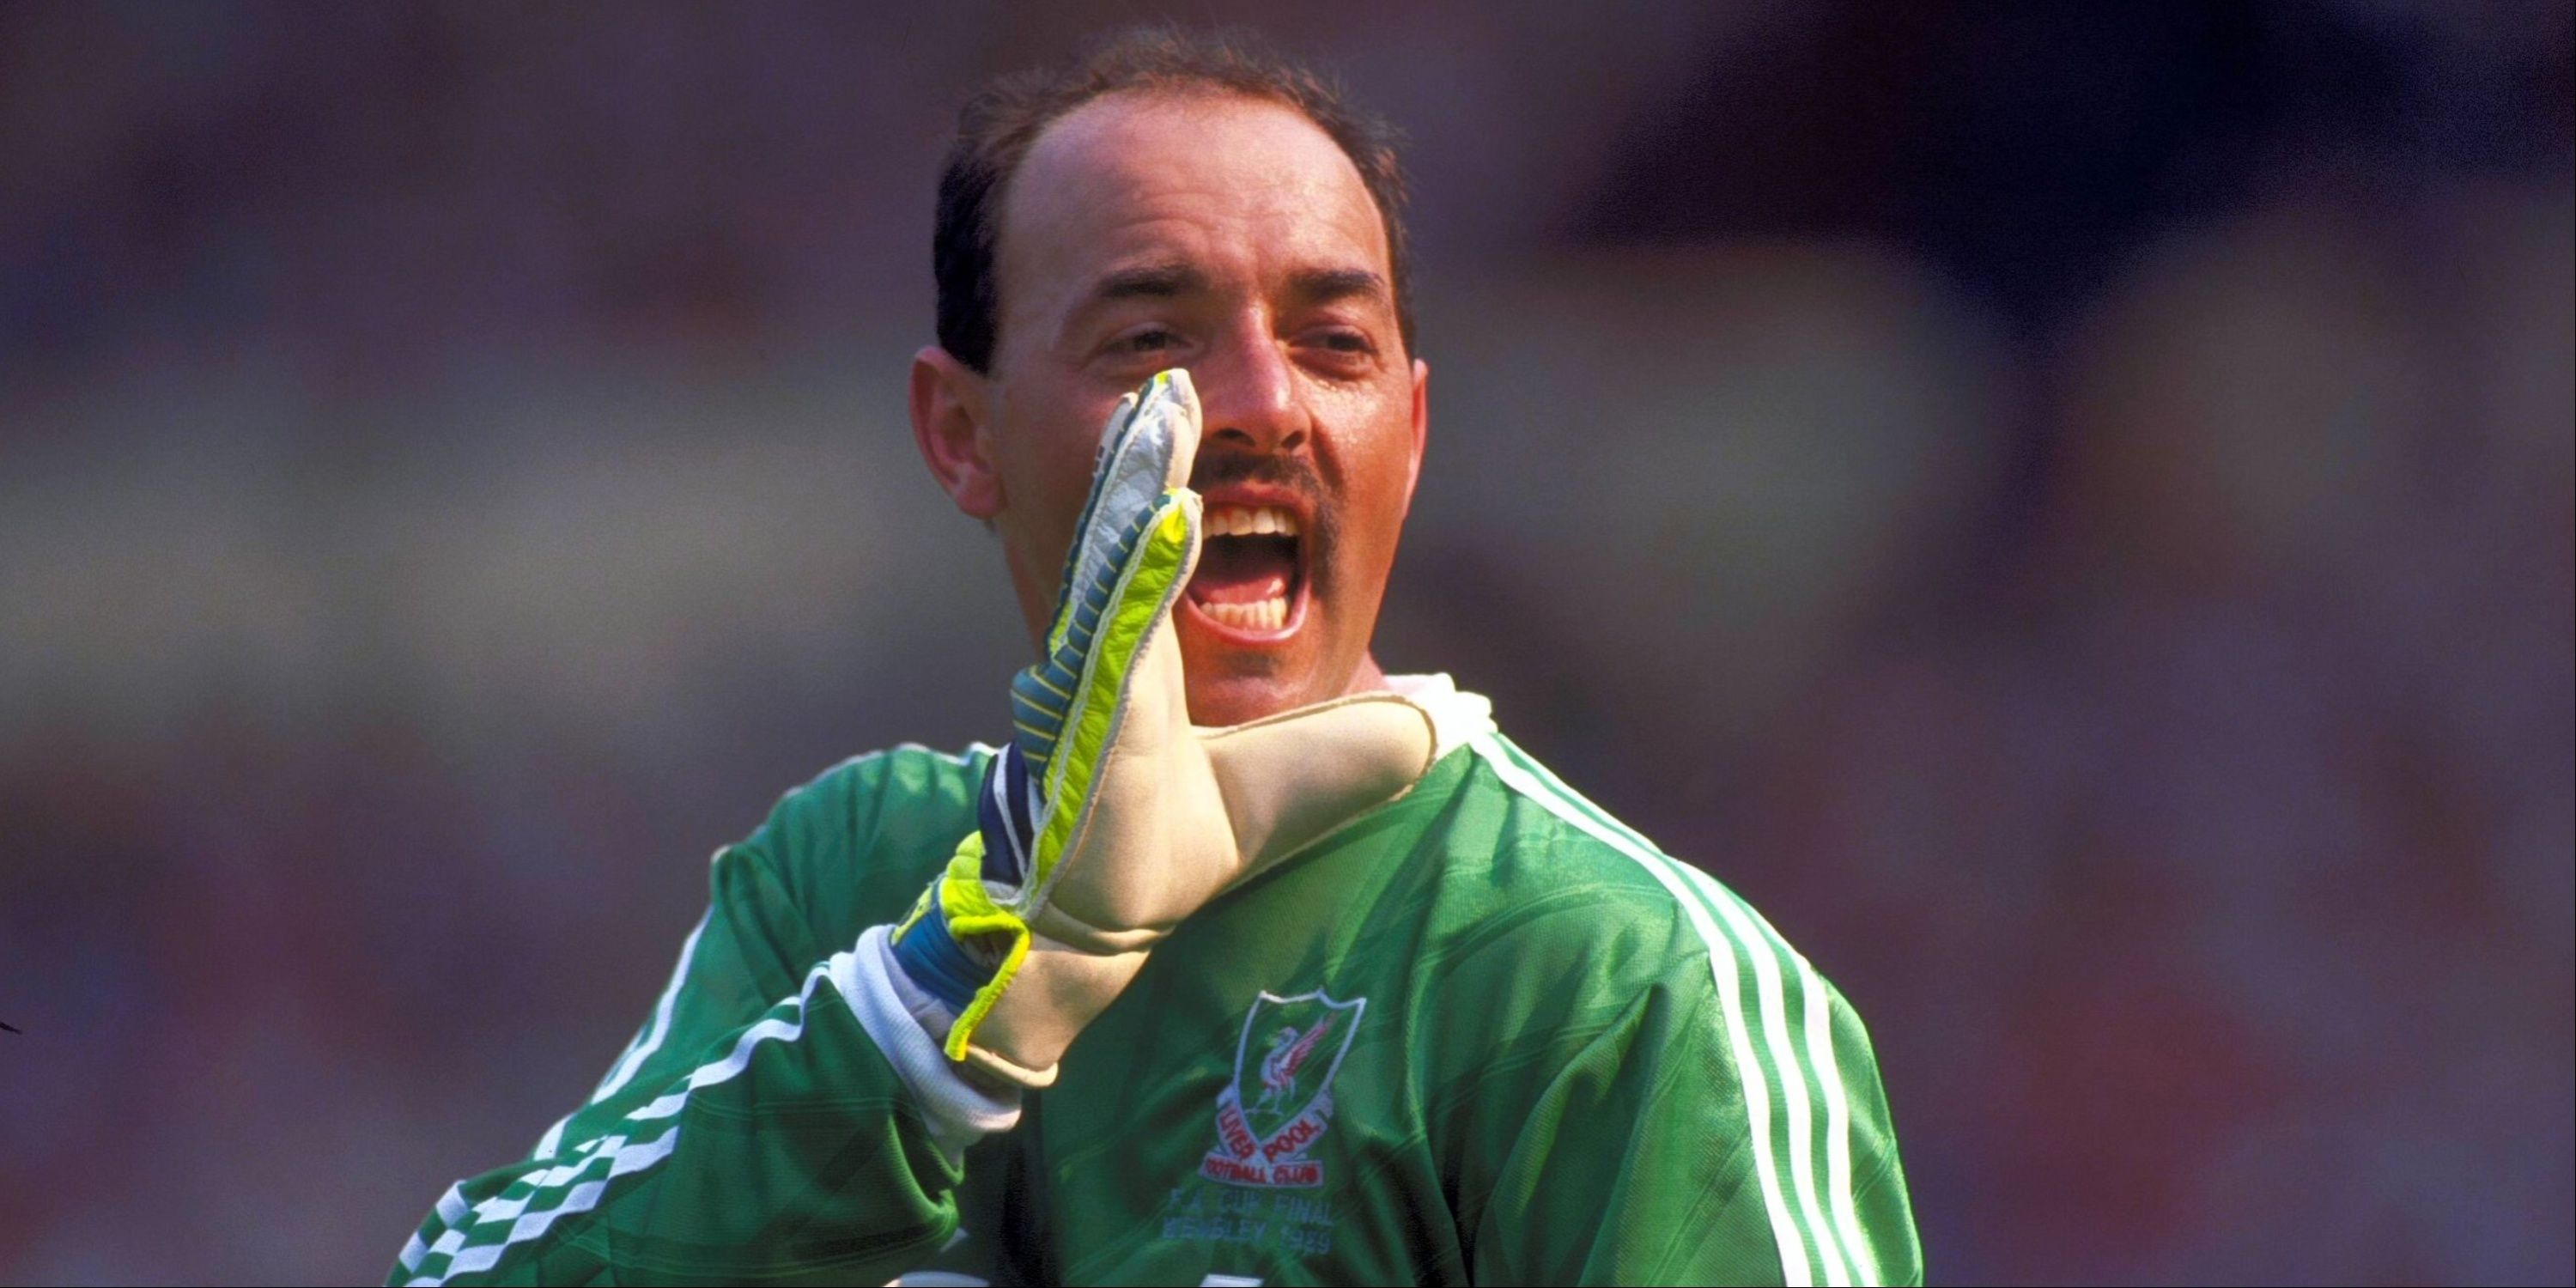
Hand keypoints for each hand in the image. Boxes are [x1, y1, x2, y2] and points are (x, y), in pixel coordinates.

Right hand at [891, 369, 1435, 1086]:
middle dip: (1152, 440)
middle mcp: (1120, 633)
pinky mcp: (1095, 701)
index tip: (1195, 395)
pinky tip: (1167, 506)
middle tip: (1174, 372)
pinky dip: (1138, 554)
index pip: (1171, 529)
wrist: (1112, 916)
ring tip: (1163, 399)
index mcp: (1157, 635)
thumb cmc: (1188, 840)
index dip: (1179, 466)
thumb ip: (1378, 735)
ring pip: (1120, 544)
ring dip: (1139, 470)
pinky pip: (1119, 612)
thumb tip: (1455, 713)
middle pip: (1137, 515)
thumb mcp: (1316, 769)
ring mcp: (1100, 662)